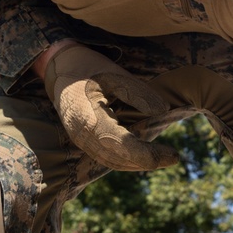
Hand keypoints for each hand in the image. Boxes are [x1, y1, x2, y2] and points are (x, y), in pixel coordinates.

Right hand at [42, 43, 178, 172]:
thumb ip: (139, 93)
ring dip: (138, 163)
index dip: (149, 155)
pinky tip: (145, 154)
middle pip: (119, 159)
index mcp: (90, 119)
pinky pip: (106, 157)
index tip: (173, 155)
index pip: (123, 146)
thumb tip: (163, 111)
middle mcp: (82, 135)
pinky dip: (127, 159)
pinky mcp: (83, 141)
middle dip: (148, 161)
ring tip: (164, 157)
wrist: (59, 69)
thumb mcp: (115, 75)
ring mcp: (80, 140)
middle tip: (173, 157)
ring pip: (112, 162)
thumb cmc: (89, 69)